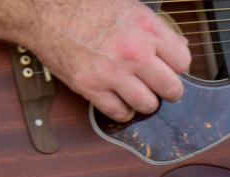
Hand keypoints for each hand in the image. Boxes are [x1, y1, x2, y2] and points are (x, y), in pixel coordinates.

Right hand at [26, 0, 190, 120]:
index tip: (168, 67)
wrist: (45, 10)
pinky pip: (120, 113)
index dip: (176, 67)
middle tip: (157, 85)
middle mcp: (133, 51)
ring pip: (148, 105)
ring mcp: (112, 72)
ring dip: (144, 102)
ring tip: (135, 91)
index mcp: (146, 28)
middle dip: (167, 90)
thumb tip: (181, 46)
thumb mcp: (129, 6)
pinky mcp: (91, 87)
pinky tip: (118, 98)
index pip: (183, 62)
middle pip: (172, 89)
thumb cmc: (86, 6)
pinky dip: (122, 110)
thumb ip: (157, 29)